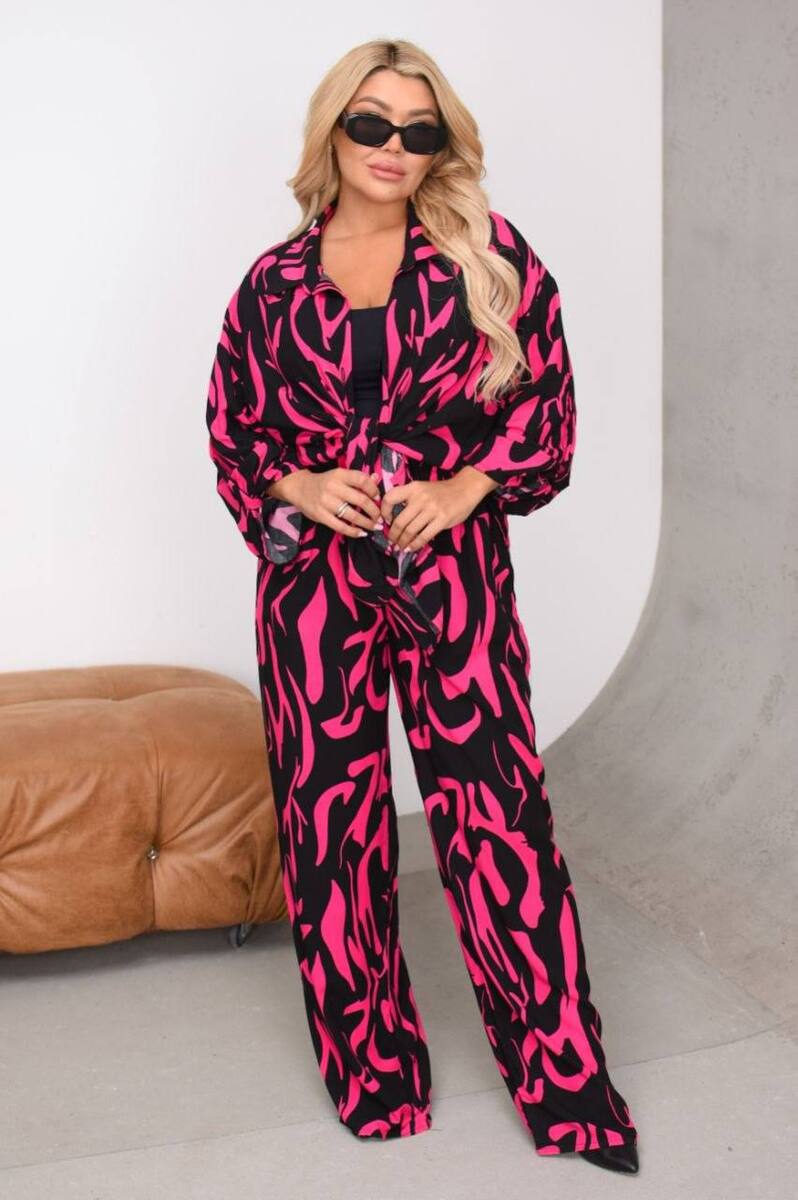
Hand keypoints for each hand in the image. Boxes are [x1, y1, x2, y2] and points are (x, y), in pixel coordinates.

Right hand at [268, 467, 383, 537]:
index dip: (374, 490)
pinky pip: (341, 527)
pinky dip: (354, 532)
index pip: (362, 480)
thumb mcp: (340, 476)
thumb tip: (377, 478)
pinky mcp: (321, 516)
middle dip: (374, 511)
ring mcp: (326, 502)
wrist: (299, 488)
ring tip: (375, 527)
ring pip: (353, 515)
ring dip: (367, 523)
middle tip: (380, 517)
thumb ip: (358, 478)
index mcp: (340, 474)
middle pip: (361, 500)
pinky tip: (362, 533)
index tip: (378, 498)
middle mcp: (333, 487)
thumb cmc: (325, 482)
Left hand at [381, 466, 498, 551]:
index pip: (390, 498)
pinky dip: (415, 545)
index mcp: (413, 488)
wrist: (465, 488)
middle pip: (399, 521)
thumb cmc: (441, 491)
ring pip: (410, 531)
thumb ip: (409, 499)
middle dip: (393, 535)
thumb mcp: (422, 488)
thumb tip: (393, 519)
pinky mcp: (442, 520)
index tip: (386, 521)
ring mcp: (432, 509)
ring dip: (403, 542)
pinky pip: (424, 536)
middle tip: (392, 541)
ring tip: (400, 547)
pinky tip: (411, 548)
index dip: (384, 512)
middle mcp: (420, 498)